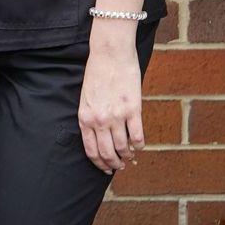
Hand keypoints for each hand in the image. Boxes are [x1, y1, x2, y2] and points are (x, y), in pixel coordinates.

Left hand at [80, 38, 144, 174]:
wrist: (109, 55)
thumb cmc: (96, 74)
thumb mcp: (86, 98)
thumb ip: (91, 117)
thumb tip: (100, 135)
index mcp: (84, 118)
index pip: (91, 150)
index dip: (99, 163)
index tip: (106, 169)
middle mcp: (99, 120)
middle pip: (107, 153)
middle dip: (115, 164)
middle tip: (121, 166)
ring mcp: (116, 116)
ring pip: (123, 147)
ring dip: (128, 156)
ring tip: (131, 156)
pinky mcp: (133, 110)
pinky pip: (138, 136)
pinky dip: (140, 145)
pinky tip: (140, 145)